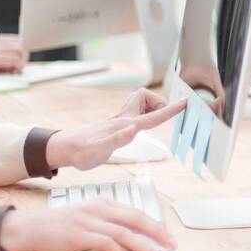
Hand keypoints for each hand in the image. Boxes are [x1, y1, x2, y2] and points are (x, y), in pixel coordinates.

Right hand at [0, 36, 25, 78]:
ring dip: (21, 62)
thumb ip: (1, 57)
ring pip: (21, 51)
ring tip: (14, 72)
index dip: (23, 52)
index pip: (20, 40)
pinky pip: (13, 59)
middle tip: (17, 69)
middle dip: (24, 57)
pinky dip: (17, 67)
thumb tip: (17, 66)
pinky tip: (12, 73)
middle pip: (23, 44)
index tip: (20, 62)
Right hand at [0, 200, 175, 250]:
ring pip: (124, 232)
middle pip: (135, 219)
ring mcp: (88, 221)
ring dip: (142, 245)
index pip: (135, 212)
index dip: (154, 225)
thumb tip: (131, 240)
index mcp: (102, 203)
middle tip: (172, 245)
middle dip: (157, 232)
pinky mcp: (78, 235)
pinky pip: (105, 242)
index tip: (168, 237)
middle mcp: (98, 209)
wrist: (27, 229)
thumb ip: (107, 224)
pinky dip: (120, 250)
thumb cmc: (57, 226)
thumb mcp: (86, 218)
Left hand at [44, 89, 186, 170]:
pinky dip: (142, 114)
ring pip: (141, 102)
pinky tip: (137, 128)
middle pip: (147, 98)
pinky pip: (136, 112)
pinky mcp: (117, 124)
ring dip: (150, 108)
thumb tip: (133, 129)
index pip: (153, 116)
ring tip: (148, 124)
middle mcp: (124, 119)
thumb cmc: (82, 152)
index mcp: (125, 125)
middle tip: (160, 118)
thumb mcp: (98, 151)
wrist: (66, 149)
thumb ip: (117, 140)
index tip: (185, 103)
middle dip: (158, 104)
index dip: (170, 110)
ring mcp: (120, 120)